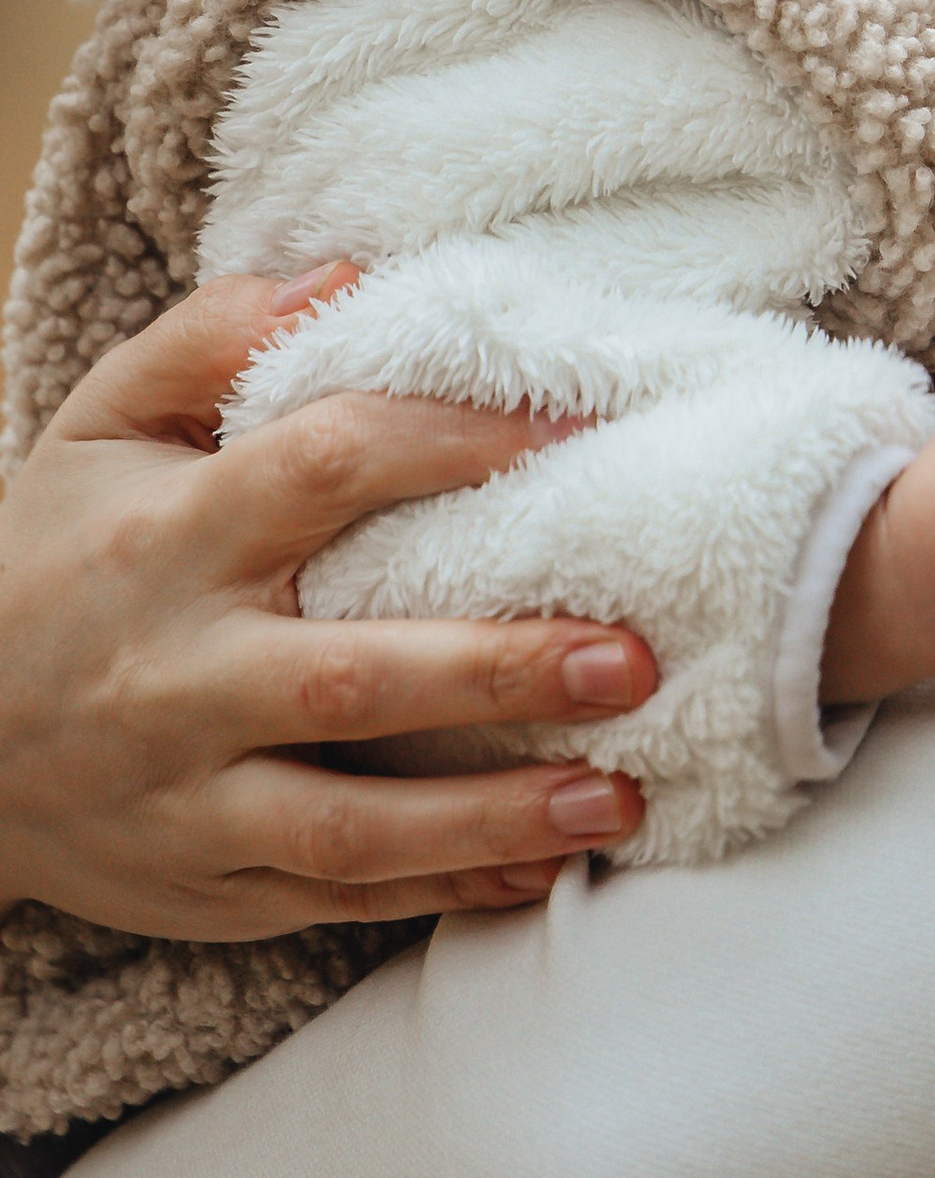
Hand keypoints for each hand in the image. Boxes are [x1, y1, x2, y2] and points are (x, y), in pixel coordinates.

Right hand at [0, 264, 656, 938]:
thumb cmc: (53, 552)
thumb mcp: (98, 424)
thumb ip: (214, 338)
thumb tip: (346, 276)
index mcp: (168, 538)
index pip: (329, 468)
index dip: (459, 440)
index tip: (583, 428)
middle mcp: (181, 675)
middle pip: (356, 676)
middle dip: (502, 668)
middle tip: (634, 655)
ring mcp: (190, 798)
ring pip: (352, 828)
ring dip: (494, 819)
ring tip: (618, 797)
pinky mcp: (206, 888)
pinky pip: (337, 902)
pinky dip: (447, 894)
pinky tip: (548, 873)